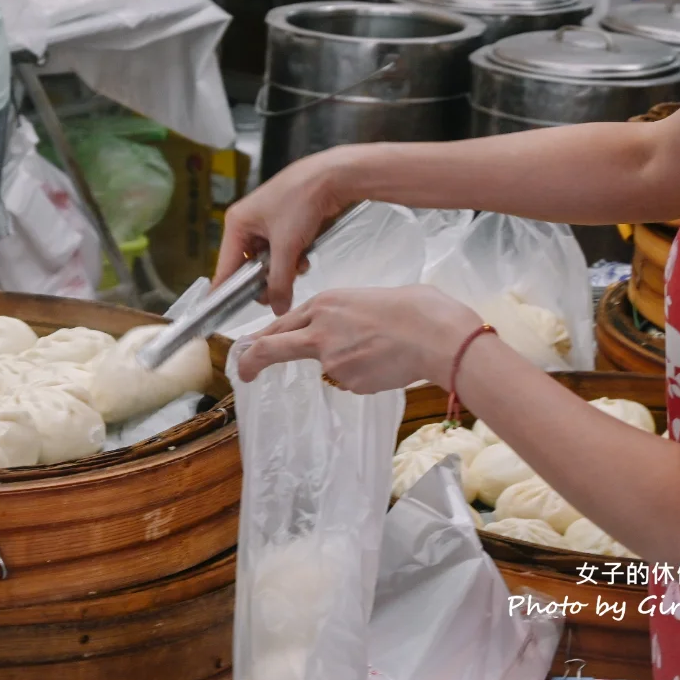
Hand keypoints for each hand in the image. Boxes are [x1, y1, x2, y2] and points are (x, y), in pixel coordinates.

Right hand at [214, 147, 357, 313]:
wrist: (333, 176)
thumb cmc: (302, 198)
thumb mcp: (287, 247)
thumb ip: (280, 282)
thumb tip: (277, 308)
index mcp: (237, 223)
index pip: (225, 266)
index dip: (227, 289)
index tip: (225, 311)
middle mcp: (248, 223)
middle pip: (249, 267)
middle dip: (267, 279)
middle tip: (281, 289)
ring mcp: (267, 224)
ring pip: (269, 262)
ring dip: (284, 268)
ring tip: (299, 263)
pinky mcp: (285, 224)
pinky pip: (283, 252)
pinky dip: (293, 258)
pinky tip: (305, 255)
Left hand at [236, 285, 485, 391]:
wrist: (436, 335)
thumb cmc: (415, 309)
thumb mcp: (367, 298)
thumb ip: (343, 315)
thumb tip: (342, 329)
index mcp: (324, 303)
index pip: (279, 325)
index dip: (258, 340)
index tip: (247, 351)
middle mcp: (319, 330)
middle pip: (271, 349)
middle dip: (252, 363)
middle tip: (244, 374)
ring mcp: (331, 360)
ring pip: (326, 367)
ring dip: (345, 363)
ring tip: (381, 349)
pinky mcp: (348, 381)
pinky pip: (349, 380)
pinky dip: (363, 374)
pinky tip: (386, 362)